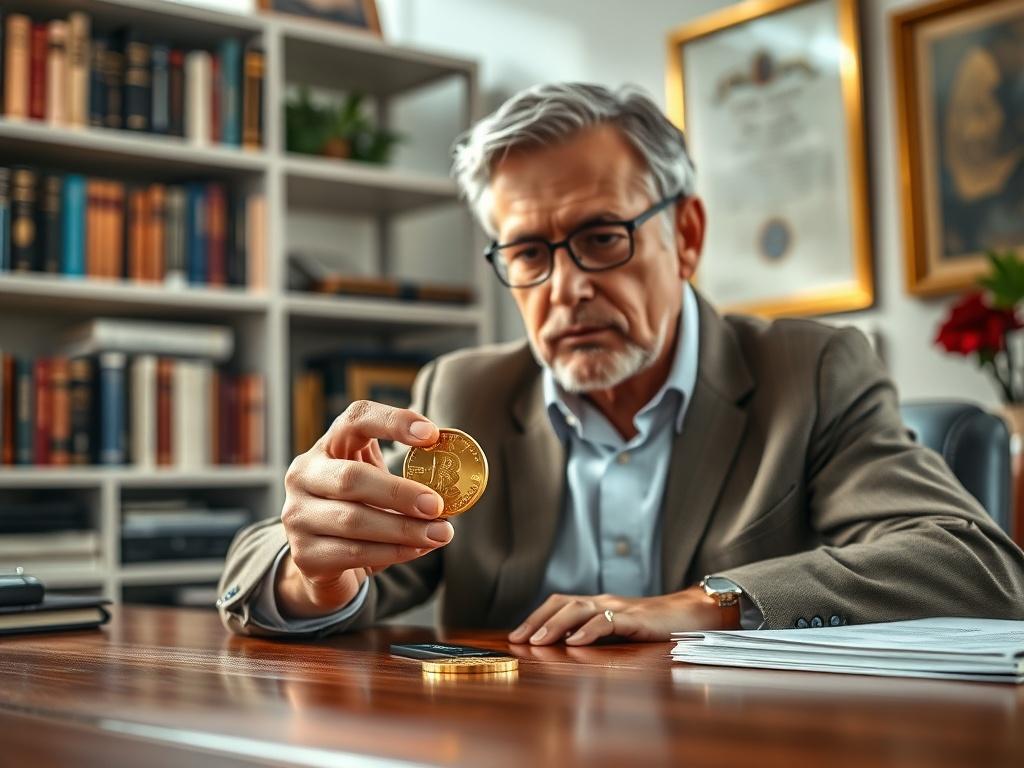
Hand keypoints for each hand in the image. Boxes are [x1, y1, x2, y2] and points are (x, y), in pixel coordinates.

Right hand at [276, 400, 452, 619]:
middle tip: (437, 505)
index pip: (356, 418)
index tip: (432, 434)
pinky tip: (418, 549)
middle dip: (400, 492)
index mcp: (328, 446)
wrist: (322, 563)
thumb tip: (454, 488)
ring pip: (354, 520)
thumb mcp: (378, 485)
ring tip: (441, 533)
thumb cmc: (361, 511)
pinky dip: (392, 552)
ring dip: (404, 529)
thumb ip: (407, 478)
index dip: (393, 422)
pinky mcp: (304, 555)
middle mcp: (304, 475)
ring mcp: (297, 516)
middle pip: (351, 477)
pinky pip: (354, 552)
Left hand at [506, 587, 739, 645]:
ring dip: (556, 625)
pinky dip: (590, 630)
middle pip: (563, 603)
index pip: (559, 603)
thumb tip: (564, 649)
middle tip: (518, 639)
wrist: (692, 614)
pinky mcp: (637, 619)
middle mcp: (604, 601)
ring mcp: (620, 608)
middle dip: (537, 621)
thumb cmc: (654, 626)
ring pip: (580, 609)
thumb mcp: (619, 630)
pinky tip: (576, 642)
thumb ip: (595, 635)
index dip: (536, 617)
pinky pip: (609, 621)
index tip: (516, 636)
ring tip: (539, 641)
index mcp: (598, 604)